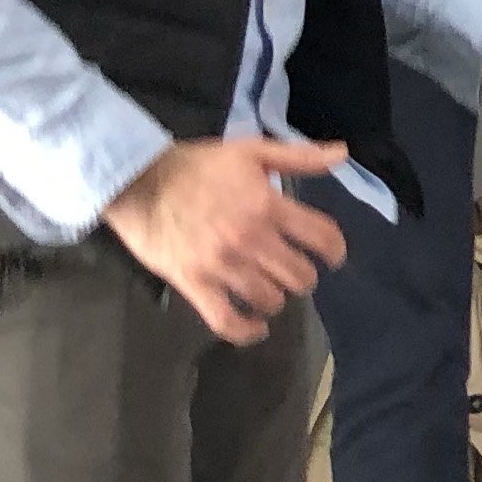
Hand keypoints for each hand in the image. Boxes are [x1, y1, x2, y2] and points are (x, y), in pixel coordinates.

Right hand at [99, 136, 353, 345]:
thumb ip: (299, 157)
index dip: (335, 250)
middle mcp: (251, 240)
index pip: (321, 237)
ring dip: (278, 298)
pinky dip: (247, 331)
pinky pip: (227, 321)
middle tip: (294, 271)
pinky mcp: (194, 284)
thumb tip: (342, 154)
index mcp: (268, 206)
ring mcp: (222, 266)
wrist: (138, 181)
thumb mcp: (251, 151)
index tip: (333, 256)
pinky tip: (257, 328)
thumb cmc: (197, 166)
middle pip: (299, 276)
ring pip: (269, 299)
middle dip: (304, 276)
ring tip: (272, 290)